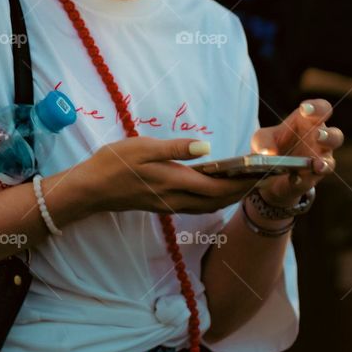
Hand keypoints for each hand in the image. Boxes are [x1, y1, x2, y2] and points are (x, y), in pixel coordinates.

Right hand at [79, 137, 259, 215]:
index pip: (217, 186)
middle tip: (261, 179)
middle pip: (217, 200)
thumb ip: (176, 148)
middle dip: (241, 191)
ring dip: (228, 196)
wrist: (91, 188)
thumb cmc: (115, 163)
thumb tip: (207, 147)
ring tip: (244, 182)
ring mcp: (169, 204)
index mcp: (175, 182)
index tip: (261, 174)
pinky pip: (196, 204)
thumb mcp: (144, 147)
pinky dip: (212, 197)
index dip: (242, 183)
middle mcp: (176, 198)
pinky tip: (215, 186)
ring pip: (208, 205)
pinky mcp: (162, 204)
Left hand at [251, 99, 342, 208]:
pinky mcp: (311, 179)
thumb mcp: (261, 139)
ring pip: (330, 161)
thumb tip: (269, 153)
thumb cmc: (270, 146)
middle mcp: (318, 141)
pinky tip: (296, 178)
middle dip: (329, 135)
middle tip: (317, 135)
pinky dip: (304, 178)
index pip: (321, 109)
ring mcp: (318, 161)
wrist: (268, 174)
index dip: (317, 107)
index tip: (305, 109)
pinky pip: (313, 179)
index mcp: (308, 122)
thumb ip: (263, 141)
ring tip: (316, 163)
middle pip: (336, 135)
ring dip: (324, 161)